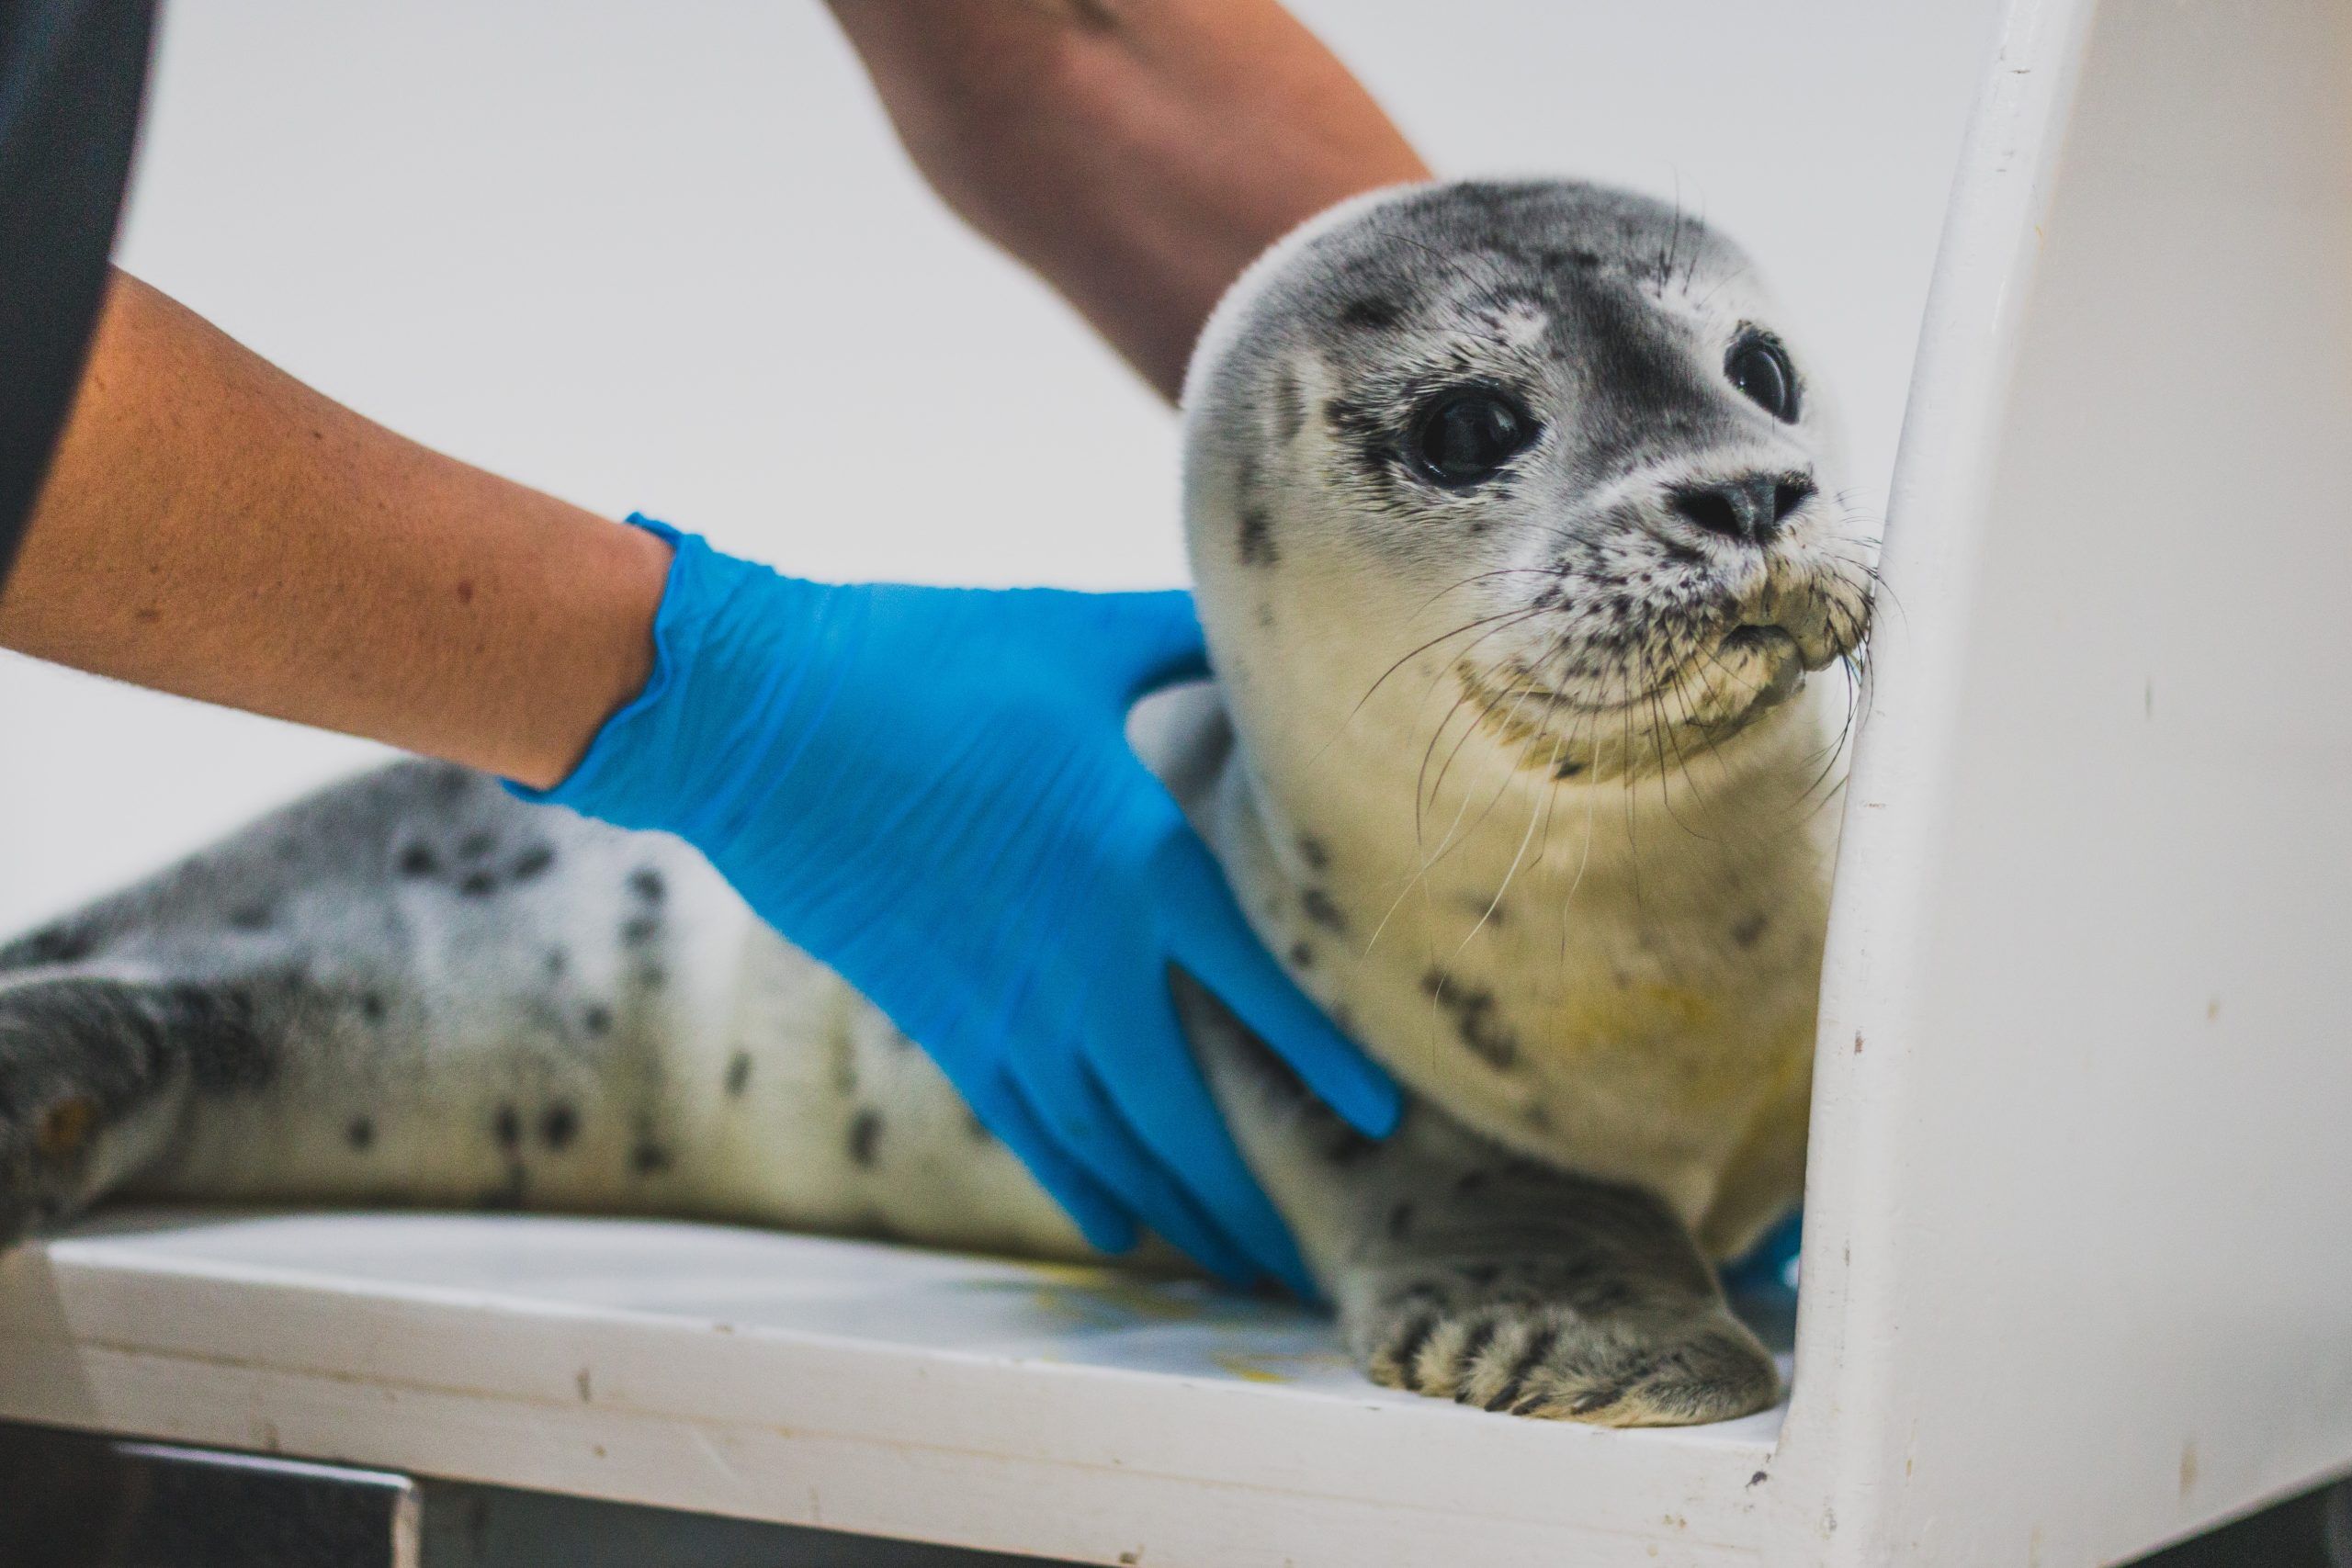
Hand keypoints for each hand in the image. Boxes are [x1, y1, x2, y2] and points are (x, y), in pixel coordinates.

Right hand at [517, 517, 1399, 1293]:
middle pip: (1185, 1112)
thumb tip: (1251, 631)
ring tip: (1235, 1261)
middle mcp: (1081, 960)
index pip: (1258, 987)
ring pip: (1110, 1142)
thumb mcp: (1072, 633)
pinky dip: (1080, 1185)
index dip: (1323, 1062)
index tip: (1383, 1121)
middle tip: (1302, 1256)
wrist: (760, 715)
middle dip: (1248, 1193)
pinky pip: (1029, 1129)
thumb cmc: (923, 656)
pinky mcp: (940, 1020)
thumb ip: (1176, 641)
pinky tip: (1118, 1229)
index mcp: (1133, 860)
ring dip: (1176, 1208)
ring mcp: (1005, 1004)